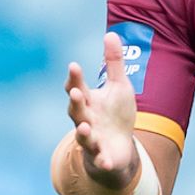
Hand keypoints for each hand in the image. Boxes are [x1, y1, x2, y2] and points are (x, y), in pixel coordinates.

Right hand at [66, 32, 138, 187]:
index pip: (77, 88)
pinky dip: (102, 161)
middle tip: (75, 92)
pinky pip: (100, 159)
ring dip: (83, 132)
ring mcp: (92, 139)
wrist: (120, 148)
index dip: (74, 78)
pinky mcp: (102, 156)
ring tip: (84, 126)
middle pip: (76, 110)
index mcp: (88, 102)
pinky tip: (106, 161)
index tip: (74, 66)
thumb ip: (113, 62)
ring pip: (83, 135)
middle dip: (75, 102)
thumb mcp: (119, 86)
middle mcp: (85, 119)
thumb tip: (111, 33)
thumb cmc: (116, 114)